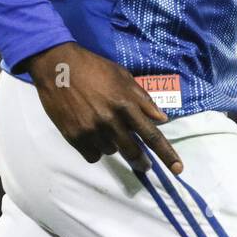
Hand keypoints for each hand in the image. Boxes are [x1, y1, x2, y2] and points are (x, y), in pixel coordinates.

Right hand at [24, 42, 182, 174]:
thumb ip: (143, 99)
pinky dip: (96, 149)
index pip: (151, 134)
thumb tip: (162, 119)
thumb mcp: (123, 76)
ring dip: (113, 145)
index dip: (167, 154)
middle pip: (133, 151)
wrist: (57, 66)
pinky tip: (92, 135)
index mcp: (125, 103)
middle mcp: (110, 120)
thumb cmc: (94, 68)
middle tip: (144, 164)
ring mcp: (91, 130)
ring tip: (104, 129)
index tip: (178, 170)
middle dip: (141, 161)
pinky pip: (93, 156)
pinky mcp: (74, 136)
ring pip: (112, 152)